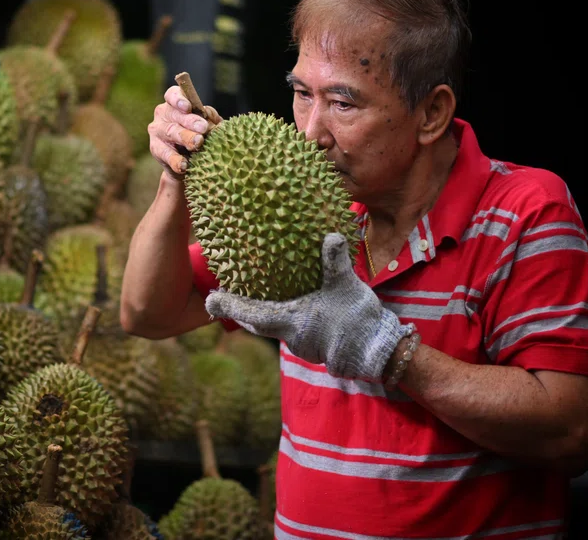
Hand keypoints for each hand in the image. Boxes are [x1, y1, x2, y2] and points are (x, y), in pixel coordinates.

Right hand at [148, 86, 222, 178]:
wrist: (189, 163)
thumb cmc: (199, 135)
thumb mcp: (207, 125)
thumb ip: (210, 118)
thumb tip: (209, 115)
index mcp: (174, 104)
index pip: (172, 95)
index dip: (179, 99)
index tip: (188, 107)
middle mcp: (163, 115)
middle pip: (174, 114)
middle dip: (189, 121)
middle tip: (203, 127)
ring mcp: (157, 132)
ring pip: (171, 132)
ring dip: (185, 137)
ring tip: (197, 144)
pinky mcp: (156, 149)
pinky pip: (166, 154)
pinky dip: (176, 160)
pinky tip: (184, 165)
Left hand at [205, 233, 414, 381]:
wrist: (376, 351)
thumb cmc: (358, 319)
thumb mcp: (347, 286)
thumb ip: (336, 262)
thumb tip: (331, 236)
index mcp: (292, 322)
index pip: (252, 314)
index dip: (230, 306)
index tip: (210, 299)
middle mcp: (290, 336)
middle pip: (255, 323)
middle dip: (236, 311)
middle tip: (218, 298)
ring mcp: (301, 344)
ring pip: (270, 328)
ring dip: (256, 315)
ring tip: (244, 298)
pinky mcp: (311, 346)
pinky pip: (287, 331)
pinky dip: (277, 320)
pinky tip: (281, 308)